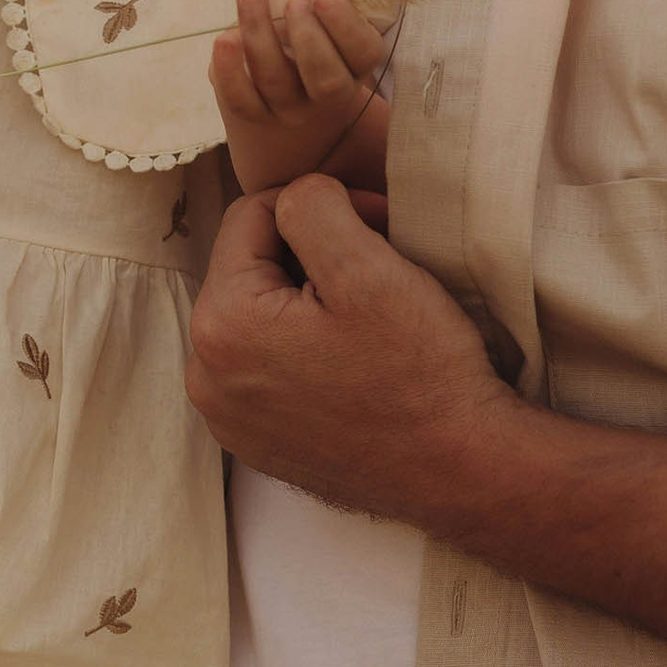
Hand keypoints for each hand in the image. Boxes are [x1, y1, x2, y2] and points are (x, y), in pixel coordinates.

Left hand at [187, 176, 508, 518]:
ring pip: (258, 316)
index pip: (252, 217)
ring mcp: (227, 416)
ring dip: (305, 301)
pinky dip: (302, 350)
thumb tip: (294, 194)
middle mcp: (205, 376)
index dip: (322, 208)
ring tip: (368, 319)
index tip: (378, 228)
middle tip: (380, 268)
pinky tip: (354, 361)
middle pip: (250, 268)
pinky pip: (265, 366)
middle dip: (310, 256)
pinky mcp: (254, 440)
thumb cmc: (422, 372)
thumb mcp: (368, 267)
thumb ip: (312, 206)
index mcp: (221, 324)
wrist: (461, 471)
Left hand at [211, 0, 388, 194]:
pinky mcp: (253, 115)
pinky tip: (226, 38)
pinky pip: (240, 99)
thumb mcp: (322, 11)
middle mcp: (329, 97)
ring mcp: (290, 111)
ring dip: (260, 32)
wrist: (281, 85)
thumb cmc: (306, 31)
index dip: (344, 24)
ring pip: (275, 81)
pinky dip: (229, 69)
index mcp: (356, 66)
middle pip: (325, 79)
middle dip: (308, 37)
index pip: (364, 52)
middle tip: (294, 2)